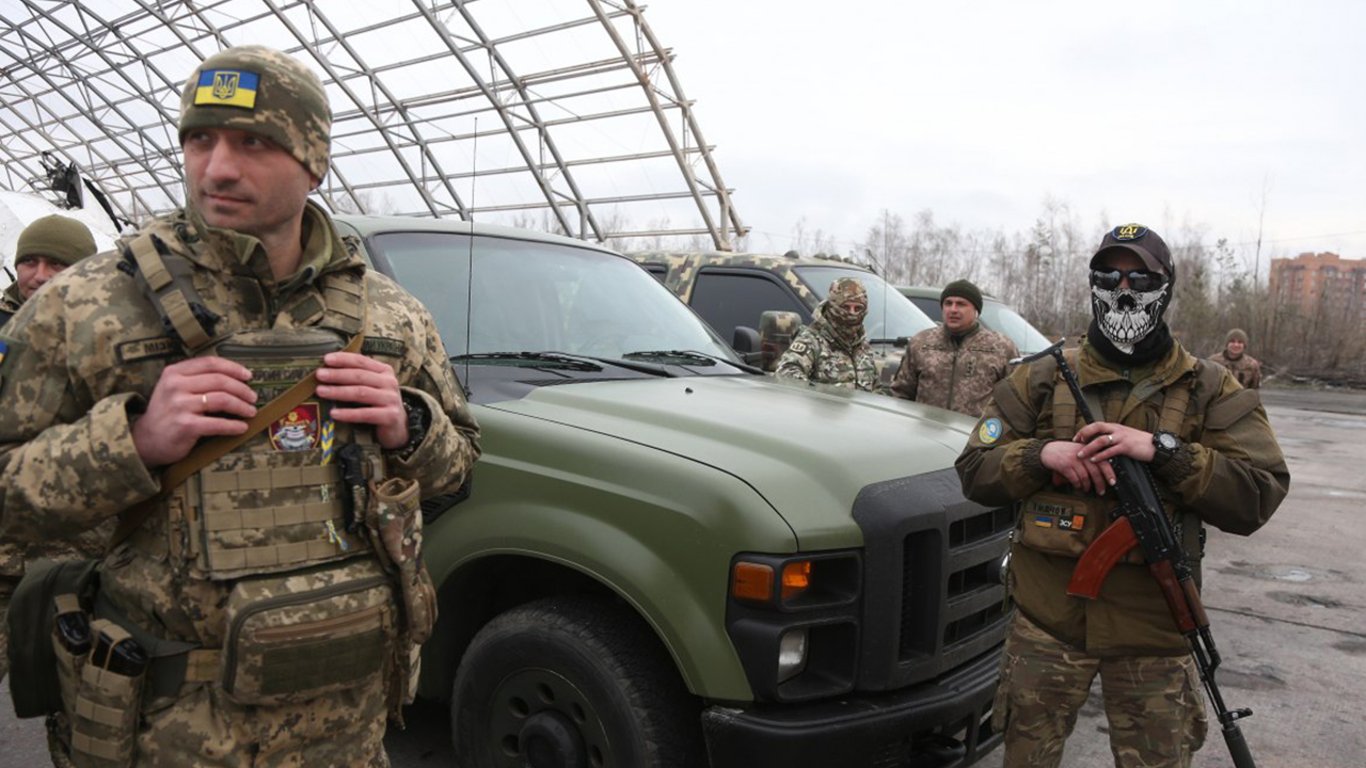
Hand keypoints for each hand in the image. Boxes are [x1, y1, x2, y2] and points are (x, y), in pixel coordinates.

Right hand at [132, 357, 256, 467]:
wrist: (146, 440)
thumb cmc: (167, 412)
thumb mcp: (173, 388)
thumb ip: (196, 378)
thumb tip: (234, 375)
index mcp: (174, 372)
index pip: (210, 363)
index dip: (233, 368)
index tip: (248, 376)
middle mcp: (175, 386)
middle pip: (220, 381)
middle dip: (242, 389)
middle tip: (253, 397)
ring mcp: (180, 405)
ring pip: (222, 399)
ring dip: (242, 406)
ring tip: (251, 411)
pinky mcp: (185, 425)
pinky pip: (218, 423)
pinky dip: (234, 426)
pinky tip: (242, 427)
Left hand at [315, 351, 407, 449]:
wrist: (399, 427)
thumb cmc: (379, 404)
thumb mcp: (372, 386)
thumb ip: (357, 377)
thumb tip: (327, 370)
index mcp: (384, 371)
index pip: (362, 361)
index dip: (343, 359)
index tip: (325, 359)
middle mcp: (390, 383)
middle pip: (360, 376)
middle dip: (337, 374)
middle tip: (319, 375)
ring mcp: (391, 399)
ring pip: (361, 393)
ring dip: (338, 391)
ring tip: (321, 391)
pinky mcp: (390, 416)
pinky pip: (365, 414)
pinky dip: (348, 413)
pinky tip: (334, 413)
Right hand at [1040, 439, 1111, 494]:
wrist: (1047, 450)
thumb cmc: (1064, 451)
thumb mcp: (1079, 450)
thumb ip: (1090, 457)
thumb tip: (1103, 472)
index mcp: (1088, 450)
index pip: (1103, 461)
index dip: (1109, 473)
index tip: (1113, 482)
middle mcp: (1082, 454)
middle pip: (1095, 471)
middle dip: (1100, 483)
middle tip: (1101, 491)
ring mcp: (1074, 460)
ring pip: (1086, 477)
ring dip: (1087, 486)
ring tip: (1087, 489)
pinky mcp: (1065, 466)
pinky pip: (1075, 479)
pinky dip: (1078, 484)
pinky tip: (1078, 486)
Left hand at [1073, 421, 1156, 464]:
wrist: (1155, 446)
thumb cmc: (1139, 443)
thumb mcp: (1124, 437)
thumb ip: (1112, 438)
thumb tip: (1098, 443)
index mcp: (1115, 427)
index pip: (1096, 424)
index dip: (1085, 430)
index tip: (1076, 437)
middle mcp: (1117, 429)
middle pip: (1096, 428)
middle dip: (1084, 434)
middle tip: (1075, 443)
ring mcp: (1122, 437)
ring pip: (1101, 440)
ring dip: (1089, 448)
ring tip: (1081, 454)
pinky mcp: (1126, 447)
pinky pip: (1110, 451)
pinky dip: (1100, 456)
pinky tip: (1094, 460)